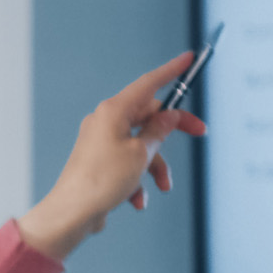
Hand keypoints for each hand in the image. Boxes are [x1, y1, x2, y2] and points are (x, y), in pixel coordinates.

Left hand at [21, 51, 207, 261]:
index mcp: (113, 111)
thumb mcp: (141, 152)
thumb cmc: (101, 181)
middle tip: (200, 132)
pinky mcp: (100, 163)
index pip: (148, 83)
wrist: (72, 214)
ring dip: (156, 167)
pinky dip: (138, 181)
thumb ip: (159, 130)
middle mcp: (104, 122)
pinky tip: (135, 200)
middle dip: (172, 131)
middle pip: (149, 116)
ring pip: (142, 146)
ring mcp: (101, 142)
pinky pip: (128, 165)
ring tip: (162, 186)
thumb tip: (168, 115)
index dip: (170, 71)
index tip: (187, 58)